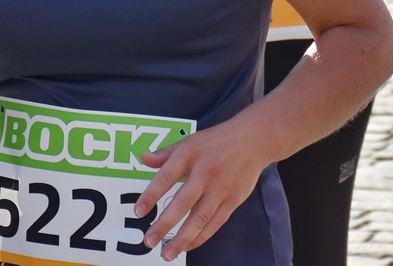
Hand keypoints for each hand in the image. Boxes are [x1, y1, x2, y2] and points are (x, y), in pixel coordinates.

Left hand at [135, 120, 272, 258]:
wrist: (254, 140)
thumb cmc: (217, 141)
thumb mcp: (190, 141)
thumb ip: (165, 154)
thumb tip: (143, 159)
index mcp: (190, 154)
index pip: (166, 177)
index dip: (151, 195)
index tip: (138, 212)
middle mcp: (205, 171)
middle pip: (183, 202)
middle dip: (164, 224)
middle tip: (148, 241)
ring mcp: (221, 187)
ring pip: (200, 217)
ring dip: (182, 238)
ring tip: (167, 253)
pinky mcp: (233, 199)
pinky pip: (215, 223)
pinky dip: (200, 237)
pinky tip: (187, 245)